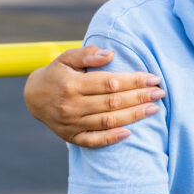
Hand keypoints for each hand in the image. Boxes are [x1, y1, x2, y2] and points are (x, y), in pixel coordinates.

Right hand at [23, 45, 162, 147]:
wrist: (33, 97)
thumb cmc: (57, 74)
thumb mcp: (67, 58)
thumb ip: (87, 54)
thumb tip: (110, 53)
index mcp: (72, 84)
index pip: (110, 83)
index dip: (134, 81)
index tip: (154, 78)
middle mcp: (71, 105)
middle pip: (112, 102)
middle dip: (140, 97)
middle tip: (160, 93)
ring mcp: (71, 123)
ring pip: (108, 121)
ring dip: (133, 116)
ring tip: (154, 109)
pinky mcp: (71, 137)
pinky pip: (93, 141)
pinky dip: (111, 138)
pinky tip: (130, 132)